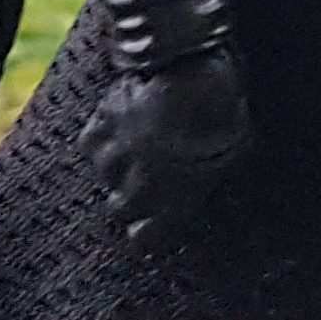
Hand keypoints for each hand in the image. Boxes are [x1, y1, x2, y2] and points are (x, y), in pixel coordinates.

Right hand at [80, 45, 251, 248]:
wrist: (199, 81)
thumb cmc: (224, 120)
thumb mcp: (231, 158)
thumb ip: (208, 182)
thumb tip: (208, 183)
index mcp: (173, 204)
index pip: (143, 238)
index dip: (146, 230)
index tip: (149, 222)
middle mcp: (139, 188)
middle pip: (118, 208)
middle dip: (129, 197)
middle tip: (143, 179)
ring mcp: (118, 157)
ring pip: (103, 174)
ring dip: (115, 165)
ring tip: (131, 148)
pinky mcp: (103, 125)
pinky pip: (89, 143)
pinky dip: (100, 137)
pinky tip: (115, 128)